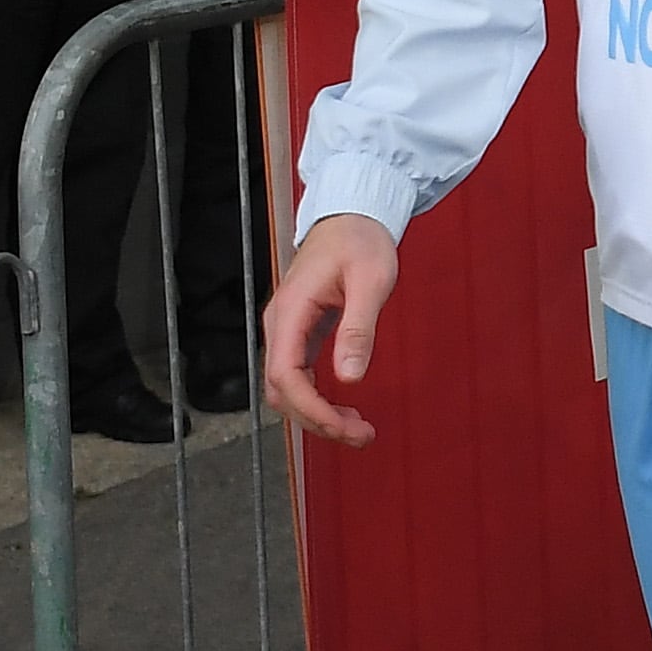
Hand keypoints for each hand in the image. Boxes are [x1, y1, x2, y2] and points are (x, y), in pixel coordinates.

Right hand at [265, 213, 398, 445]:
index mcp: (291, 311)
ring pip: (287, 387)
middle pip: (281, 390)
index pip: (285, 376)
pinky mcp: (300, 331)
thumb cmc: (361, 241)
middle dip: (317, 420)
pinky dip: (317, 397)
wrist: (351, 214)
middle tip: (362, 436)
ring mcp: (288, 328)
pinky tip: (343, 406)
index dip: (312, 409)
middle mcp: (281, 324)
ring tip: (358, 428)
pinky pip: (297, 375)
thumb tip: (350, 377)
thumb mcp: (371, 281)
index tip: (344, 426)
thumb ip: (358, 329)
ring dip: (317, 413)